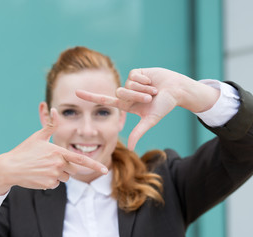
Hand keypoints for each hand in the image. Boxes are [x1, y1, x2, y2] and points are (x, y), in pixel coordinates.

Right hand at [0, 108, 107, 195]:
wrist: (9, 167)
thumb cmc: (24, 150)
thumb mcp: (38, 136)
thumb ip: (50, 125)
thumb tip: (55, 109)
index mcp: (58, 151)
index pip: (80, 160)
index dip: (95, 165)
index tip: (105, 169)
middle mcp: (58, 164)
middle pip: (73, 170)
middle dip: (67, 167)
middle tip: (51, 162)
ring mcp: (53, 175)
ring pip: (65, 178)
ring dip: (58, 174)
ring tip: (43, 168)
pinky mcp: (48, 184)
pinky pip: (55, 184)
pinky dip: (50, 181)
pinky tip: (40, 175)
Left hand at [76, 68, 219, 149]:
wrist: (176, 90)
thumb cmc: (164, 105)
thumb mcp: (150, 120)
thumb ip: (138, 132)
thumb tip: (130, 148)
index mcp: (126, 105)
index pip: (104, 100)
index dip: (90, 96)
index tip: (76, 93)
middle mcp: (126, 93)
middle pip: (120, 93)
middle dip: (137, 96)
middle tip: (150, 98)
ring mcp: (131, 82)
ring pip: (127, 85)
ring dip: (142, 88)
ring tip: (153, 90)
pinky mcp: (137, 72)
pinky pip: (134, 75)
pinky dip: (144, 79)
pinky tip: (152, 80)